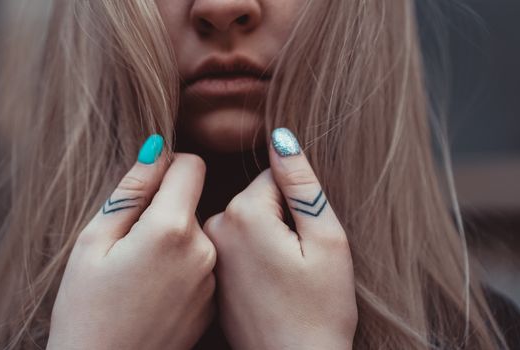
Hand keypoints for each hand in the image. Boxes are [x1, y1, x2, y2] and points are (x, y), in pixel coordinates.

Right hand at [47, 137, 215, 349]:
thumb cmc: (86, 311)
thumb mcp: (93, 242)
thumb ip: (130, 191)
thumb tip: (156, 149)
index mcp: (171, 229)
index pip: (190, 165)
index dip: (166, 166)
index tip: (145, 186)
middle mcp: (204, 250)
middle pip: (191, 201)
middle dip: (164, 209)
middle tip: (128, 244)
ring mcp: (212, 279)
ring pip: (195, 233)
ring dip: (172, 239)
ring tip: (139, 272)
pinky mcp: (214, 301)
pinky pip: (201, 263)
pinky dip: (181, 266)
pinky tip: (154, 291)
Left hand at [204, 128, 357, 349]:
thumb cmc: (319, 309)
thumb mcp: (326, 239)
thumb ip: (301, 182)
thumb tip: (281, 136)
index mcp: (244, 213)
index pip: (275, 176)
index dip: (300, 204)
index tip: (306, 238)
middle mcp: (216, 226)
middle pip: (258, 197)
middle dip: (282, 219)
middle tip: (297, 260)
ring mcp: (209, 251)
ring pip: (248, 220)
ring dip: (268, 237)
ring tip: (282, 275)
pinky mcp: (210, 271)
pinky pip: (236, 244)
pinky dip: (254, 255)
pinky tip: (267, 285)